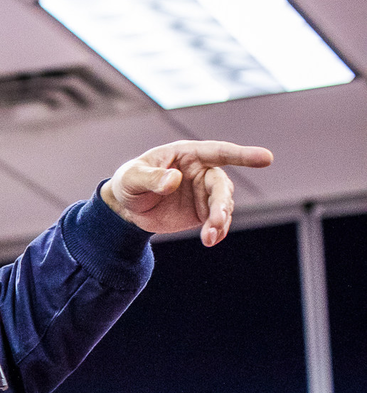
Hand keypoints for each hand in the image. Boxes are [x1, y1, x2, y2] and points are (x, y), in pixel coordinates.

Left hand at [100, 140, 272, 245]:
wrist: (126, 208)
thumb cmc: (130, 183)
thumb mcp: (133, 178)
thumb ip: (152, 178)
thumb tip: (174, 180)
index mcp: (188, 154)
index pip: (219, 152)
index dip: (242, 155)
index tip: (266, 158)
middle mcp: (202, 171)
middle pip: (222, 185)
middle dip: (222, 204)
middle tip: (217, 221)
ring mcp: (205, 192)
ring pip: (223, 204)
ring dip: (219, 220)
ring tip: (209, 236)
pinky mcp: (203, 211)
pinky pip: (217, 220)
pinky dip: (216, 231)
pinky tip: (210, 240)